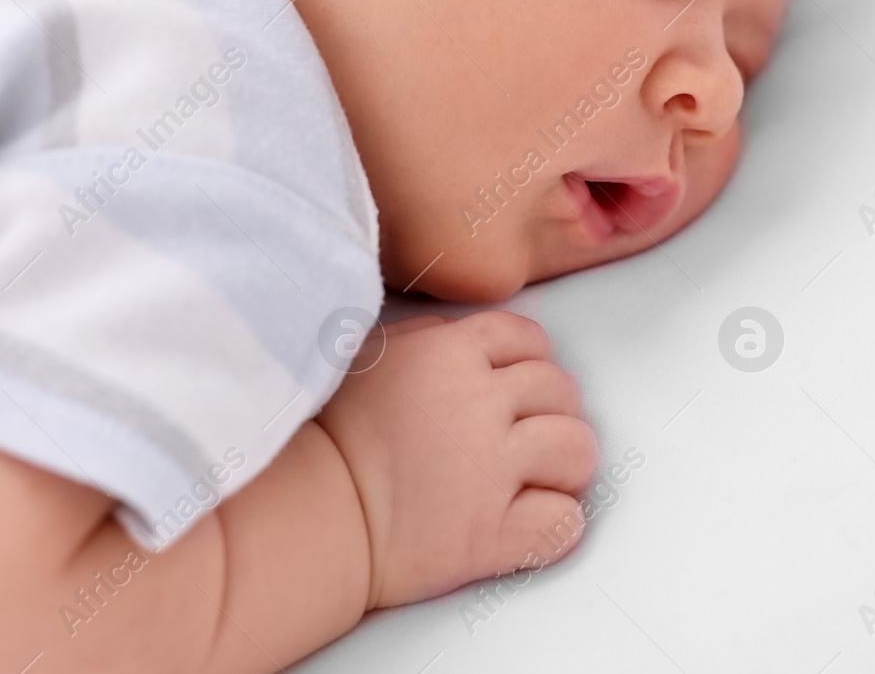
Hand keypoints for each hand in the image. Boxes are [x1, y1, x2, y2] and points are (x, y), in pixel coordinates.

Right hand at [316, 311, 597, 608]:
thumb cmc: (320, 437)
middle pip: (561, 391)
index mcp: (450, 352)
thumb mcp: (366, 355)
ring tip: (533, 481)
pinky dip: (554, 526)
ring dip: (563, 466)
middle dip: (550, 413)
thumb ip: (425, 340)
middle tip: (523, 439)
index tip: (516, 390)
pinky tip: (527, 526)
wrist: (298, 511)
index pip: (529, 340)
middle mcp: (480, 402)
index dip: (530, 365)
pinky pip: (563, 523)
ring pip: (576, 449)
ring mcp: (492, 469)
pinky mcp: (492, 533)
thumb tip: (460, 340)